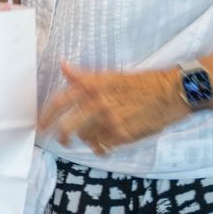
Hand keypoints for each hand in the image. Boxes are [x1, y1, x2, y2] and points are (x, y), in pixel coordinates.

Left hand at [37, 63, 187, 154]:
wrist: (172, 92)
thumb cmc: (143, 83)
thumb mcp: (112, 75)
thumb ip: (85, 77)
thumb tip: (64, 66)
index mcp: (94, 86)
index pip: (60, 101)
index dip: (46, 115)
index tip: (40, 124)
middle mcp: (99, 102)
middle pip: (67, 127)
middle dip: (60, 137)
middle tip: (59, 141)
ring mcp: (110, 120)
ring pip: (84, 138)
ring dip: (86, 140)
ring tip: (93, 137)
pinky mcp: (122, 134)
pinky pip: (101, 146)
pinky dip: (101, 147)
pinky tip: (106, 143)